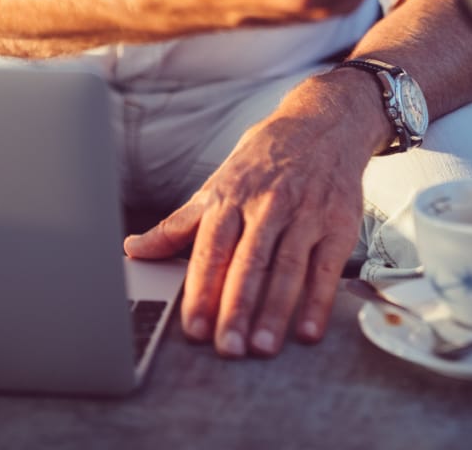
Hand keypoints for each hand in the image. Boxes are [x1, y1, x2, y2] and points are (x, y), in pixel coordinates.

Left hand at [122, 76, 384, 356]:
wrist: (322, 124)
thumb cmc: (264, 160)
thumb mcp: (217, 185)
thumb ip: (178, 225)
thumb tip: (133, 250)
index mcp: (231, 198)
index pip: (212, 249)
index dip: (202, 289)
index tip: (193, 328)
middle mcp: (267, 205)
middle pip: (250, 263)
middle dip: (237, 308)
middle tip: (227, 348)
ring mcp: (305, 214)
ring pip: (287, 268)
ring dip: (274, 311)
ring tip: (262, 348)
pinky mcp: (338, 224)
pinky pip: (327, 268)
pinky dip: (318, 302)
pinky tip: (307, 332)